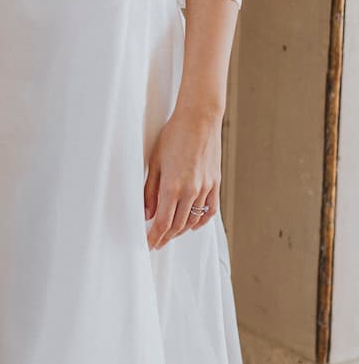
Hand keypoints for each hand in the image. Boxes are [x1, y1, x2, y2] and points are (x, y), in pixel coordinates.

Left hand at [143, 105, 221, 249]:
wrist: (200, 119)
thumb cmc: (174, 135)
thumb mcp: (154, 162)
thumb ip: (149, 190)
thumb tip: (147, 213)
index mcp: (173, 186)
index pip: (163, 222)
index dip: (155, 237)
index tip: (149, 244)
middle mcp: (191, 191)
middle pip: (177, 225)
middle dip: (165, 237)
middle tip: (157, 243)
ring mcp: (206, 188)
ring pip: (193, 220)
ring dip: (181, 231)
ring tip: (170, 235)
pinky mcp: (215, 183)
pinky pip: (209, 210)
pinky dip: (201, 221)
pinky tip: (193, 225)